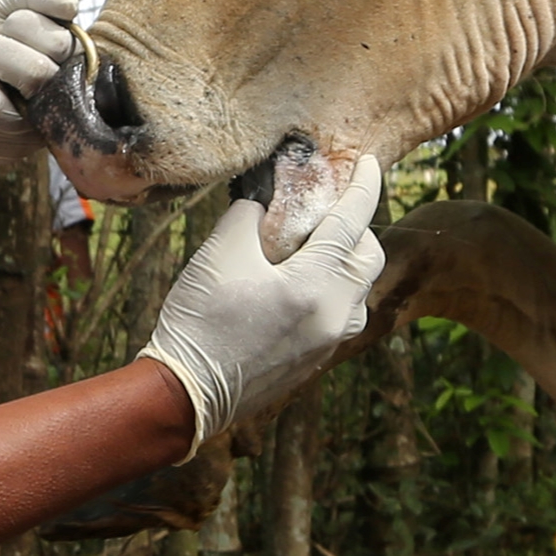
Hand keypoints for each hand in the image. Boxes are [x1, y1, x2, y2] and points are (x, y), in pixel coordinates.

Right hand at [138, 156, 384, 456]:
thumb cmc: (201, 321)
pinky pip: (341, 317)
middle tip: (330, 210)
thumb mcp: (219, 253)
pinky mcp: (315, 361)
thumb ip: (249, 215)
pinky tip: (301, 284)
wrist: (186, 393)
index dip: (363, 186)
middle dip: (357, 228)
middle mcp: (334, 316)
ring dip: (348, 264)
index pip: (353, 223)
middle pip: (369, 259)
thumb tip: (264, 199)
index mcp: (316, 285)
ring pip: (360, 292)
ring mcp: (328, 343)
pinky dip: (333, 291)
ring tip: (316, 249)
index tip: (369, 162)